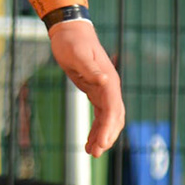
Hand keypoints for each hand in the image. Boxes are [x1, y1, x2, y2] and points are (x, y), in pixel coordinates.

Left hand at [50, 17, 124, 154]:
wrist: (70, 31)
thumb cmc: (72, 41)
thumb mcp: (77, 54)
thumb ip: (90, 68)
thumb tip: (105, 81)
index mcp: (108, 80)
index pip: (112, 109)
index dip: (108, 128)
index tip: (100, 143)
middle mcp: (109, 86)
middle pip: (114, 118)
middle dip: (107, 136)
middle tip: (95, 153)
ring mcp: (104, 90)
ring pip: (108, 119)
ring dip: (102, 136)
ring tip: (91, 152)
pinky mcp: (95, 91)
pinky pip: (100, 115)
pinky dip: (96, 129)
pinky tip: (89, 141)